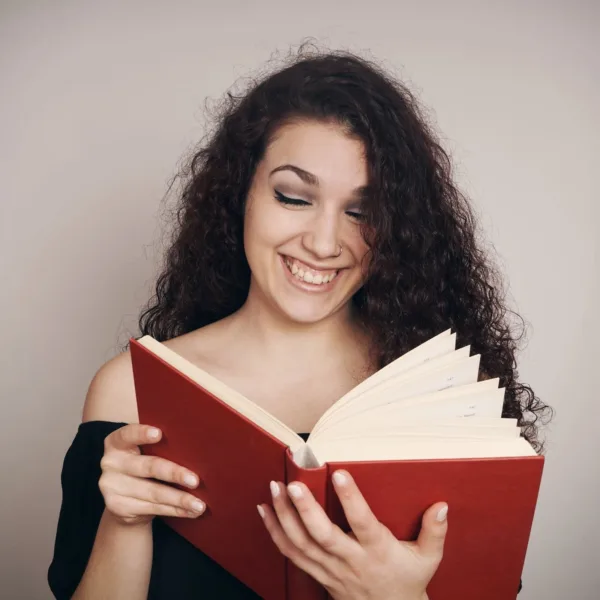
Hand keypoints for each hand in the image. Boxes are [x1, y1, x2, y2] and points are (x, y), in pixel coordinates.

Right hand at [98, 424, 205, 525]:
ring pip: (154, 493)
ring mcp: (112, 487)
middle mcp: (111, 463)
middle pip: (148, 467)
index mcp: (117, 443)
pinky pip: (153, 508)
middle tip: (195, 481)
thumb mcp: (145, 452)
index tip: (159, 433)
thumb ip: (160, 446)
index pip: (128, 434)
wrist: (124, 499)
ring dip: (180, 499)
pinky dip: (175, 510)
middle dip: (174, 474)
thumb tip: (196, 448)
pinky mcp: (119, 507)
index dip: (142, 433)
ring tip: (200, 504)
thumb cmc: (144, 465)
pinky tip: (190, 511)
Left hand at [258, 471, 446, 599]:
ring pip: (301, 545)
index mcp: (377, 552)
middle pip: (323, 536)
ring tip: (273, 488)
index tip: (340, 472)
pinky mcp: (318, 574)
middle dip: (304, 510)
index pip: (362, 524)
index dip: (351, 499)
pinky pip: (292, 554)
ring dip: (284, 516)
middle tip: (291, 483)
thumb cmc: (408, 581)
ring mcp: (330, 570)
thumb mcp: (428, 559)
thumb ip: (434, 532)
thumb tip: (441, 506)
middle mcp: (350, 561)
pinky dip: (275, 533)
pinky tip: (264, 512)